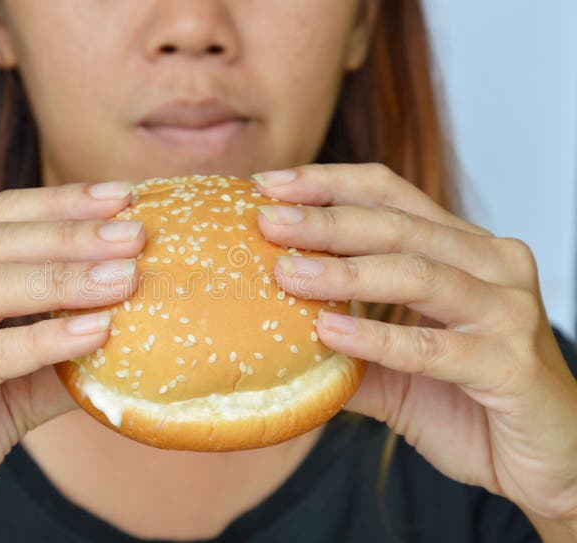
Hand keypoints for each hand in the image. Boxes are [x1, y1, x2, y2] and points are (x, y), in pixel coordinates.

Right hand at [0, 181, 142, 541]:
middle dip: (72, 234)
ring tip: (125, 277)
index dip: (59, 202)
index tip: (120, 196)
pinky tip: (94, 332)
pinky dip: (46, 341)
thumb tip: (134, 324)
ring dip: (65, 279)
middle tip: (135, 234)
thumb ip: (54, 348)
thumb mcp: (3, 379)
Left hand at [253, 163, 576, 529]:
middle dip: (326, 219)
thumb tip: (272, 336)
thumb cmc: (472, 404)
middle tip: (267, 221)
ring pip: (418, 274)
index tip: (268, 185)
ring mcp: (508, 311)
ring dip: (345, 271)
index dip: (328, 183)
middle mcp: (492, 265)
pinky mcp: (512, 363)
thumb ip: (345, 347)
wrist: (549, 463)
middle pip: (398, 225)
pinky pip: (434, 346)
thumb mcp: (396, 370)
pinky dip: (378, 337)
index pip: (390, 194)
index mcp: (463, 250)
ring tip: (286, 272)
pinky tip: (329, 331)